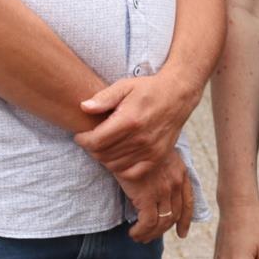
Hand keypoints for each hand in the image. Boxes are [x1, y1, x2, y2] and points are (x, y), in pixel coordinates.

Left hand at [76, 73, 197, 179]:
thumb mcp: (125, 86)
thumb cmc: (148, 89)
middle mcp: (140, 138)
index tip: (80, 136)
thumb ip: (104, 98)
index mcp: (130, 120)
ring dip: (104, 157)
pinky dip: (120, 167)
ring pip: (114, 165)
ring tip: (104, 146)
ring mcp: (150, 150)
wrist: (177, 95)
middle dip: (92, 148)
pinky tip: (118, 155)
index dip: (83, 140)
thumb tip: (83, 107)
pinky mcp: (157, 157)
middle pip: (102, 154)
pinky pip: (130, 173)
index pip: (96, 141)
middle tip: (92, 140)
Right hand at [119, 148, 194, 243]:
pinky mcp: (147, 196)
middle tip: (150, 237)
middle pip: (174, 215)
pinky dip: (141, 231)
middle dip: (163, 230)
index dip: (185, 219)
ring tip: (139, 236)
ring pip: (162, 222)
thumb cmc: (138, 144)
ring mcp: (162, 190)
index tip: (182, 232)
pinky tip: (133, 232)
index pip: (188, 201)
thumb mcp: (158, 154)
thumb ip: (162, 170)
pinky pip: (148, 223)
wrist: (127, 137)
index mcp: (180, 172)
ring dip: (150, 234)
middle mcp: (175, 182)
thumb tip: (156, 184)